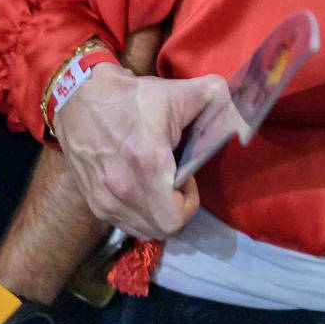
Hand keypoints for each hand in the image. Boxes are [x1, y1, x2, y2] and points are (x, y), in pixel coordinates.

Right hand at [54, 60, 226, 238]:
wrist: (78, 98)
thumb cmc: (131, 97)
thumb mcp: (178, 93)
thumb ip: (219, 102)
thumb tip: (246, 117)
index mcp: (146, 164)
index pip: (176, 218)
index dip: (189, 203)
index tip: (185, 177)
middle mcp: (122, 189)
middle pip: (162, 230)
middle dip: (176, 211)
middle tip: (174, 183)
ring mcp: (104, 199)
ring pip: (143, 230)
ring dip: (156, 215)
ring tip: (156, 185)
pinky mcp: (92, 202)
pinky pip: (124, 224)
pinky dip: (138, 215)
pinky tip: (138, 187)